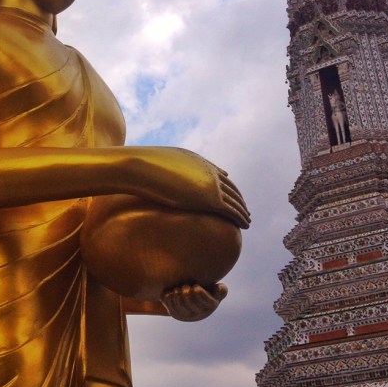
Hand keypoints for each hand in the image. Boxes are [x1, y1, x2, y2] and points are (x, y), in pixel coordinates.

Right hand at [130, 147, 249, 228]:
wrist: (139, 167)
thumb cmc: (139, 168)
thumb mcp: (156, 166)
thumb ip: (167, 172)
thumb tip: (160, 179)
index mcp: (197, 162)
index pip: (218, 175)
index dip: (227, 186)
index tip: (232, 195)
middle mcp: (207, 171)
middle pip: (230, 187)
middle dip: (238, 199)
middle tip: (245, 210)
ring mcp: (209, 183)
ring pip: (234, 199)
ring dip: (243, 210)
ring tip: (248, 220)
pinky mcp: (209, 198)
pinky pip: (231, 210)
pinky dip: (240, 217)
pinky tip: (244, 225)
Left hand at [162, 282, 227, 321]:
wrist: (189, 296)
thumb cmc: (205, 291)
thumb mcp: (215, 290)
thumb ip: (221, 289)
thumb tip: (219, 288)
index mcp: (210, 306)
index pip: (207, 303)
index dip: (201, 296)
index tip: (196, 287)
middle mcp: (199, 313)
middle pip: (192, 306)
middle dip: (187, 295)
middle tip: (185, 286)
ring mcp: (187, 315)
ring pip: (181, 308)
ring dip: (178, 298)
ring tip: (177, 289)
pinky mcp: (176, 314)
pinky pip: (172, 309)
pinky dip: (169, 301)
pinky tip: (170, 293)